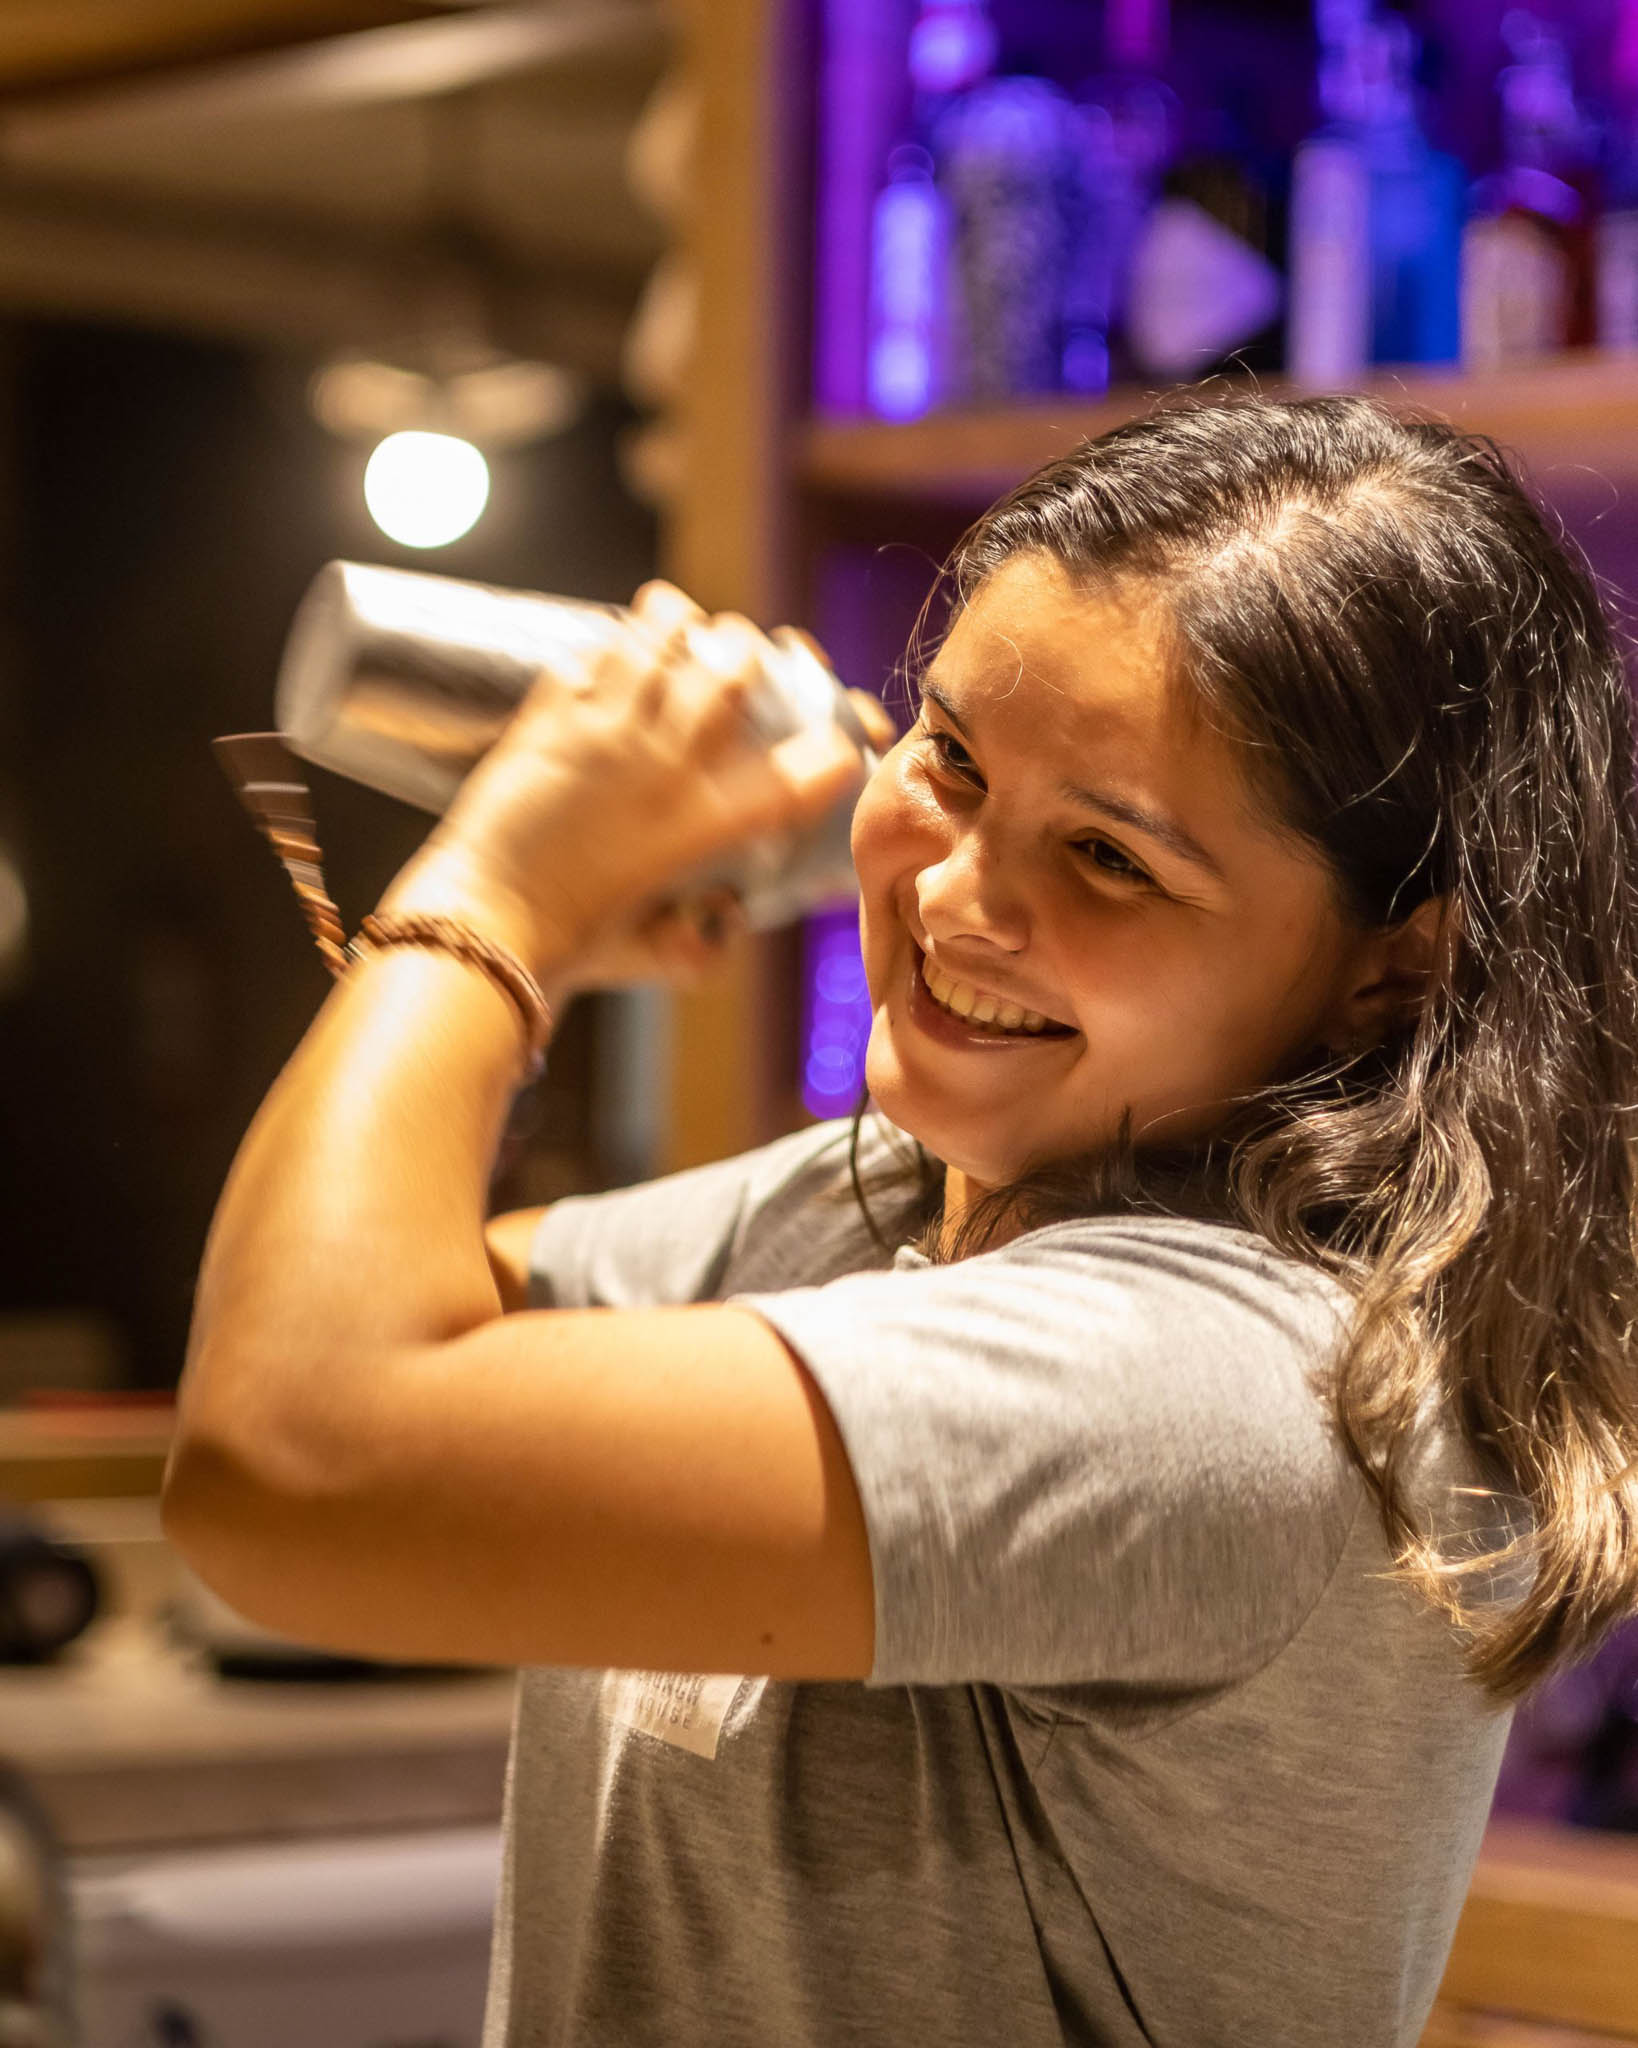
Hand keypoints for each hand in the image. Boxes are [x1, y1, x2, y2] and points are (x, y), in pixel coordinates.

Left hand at [376, 583, 874, 991]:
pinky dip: (609, 647)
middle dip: (749, 650)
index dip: (836, 745)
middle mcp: (667, 767)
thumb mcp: (661, 955)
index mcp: (709, 827)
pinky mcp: (552, 716)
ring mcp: (608, 732)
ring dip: (678, 624)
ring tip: (677, 629)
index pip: (803, 770)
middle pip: (734, 666)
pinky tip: (610, 662)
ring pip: (663, 634)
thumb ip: (704, 942)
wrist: (488, 923)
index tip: (835, 746)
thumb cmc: (577, 946)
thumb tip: (724, 920)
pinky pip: (593, 650)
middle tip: (741, 658)